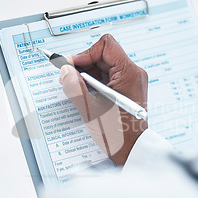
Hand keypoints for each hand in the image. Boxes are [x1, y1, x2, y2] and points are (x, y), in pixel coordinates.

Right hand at [59, 34, 147, 165]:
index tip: (71, 65)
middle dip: (83, 64)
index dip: (85, 53)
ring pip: (102, 66)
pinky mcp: (125, 88)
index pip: (106, 46)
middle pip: (103, 55)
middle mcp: (132, 74)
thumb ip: (75, 88)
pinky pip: (105, 77)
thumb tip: (65, 71)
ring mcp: (129, 81)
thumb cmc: (119, 134)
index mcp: (129, 74)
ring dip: (86, 74)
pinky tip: (83, 93)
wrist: (132, 151)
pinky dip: (92, 81)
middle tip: (67, 77)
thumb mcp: (91, 110)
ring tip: (74, 88)